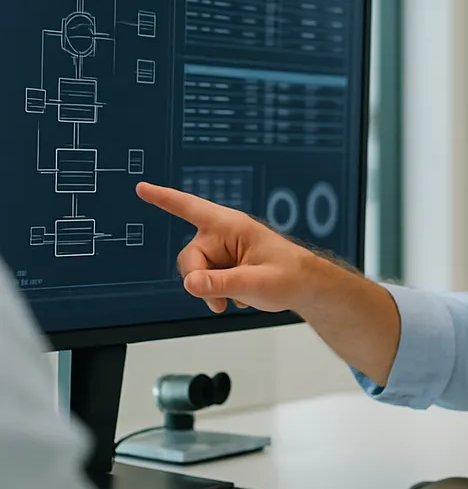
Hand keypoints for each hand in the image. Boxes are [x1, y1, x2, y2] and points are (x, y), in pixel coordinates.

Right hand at [136, 182, 315, 313]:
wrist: (305, 287)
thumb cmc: (290, 276)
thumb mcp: (256, 282)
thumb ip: (222, 283)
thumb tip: (191, 283)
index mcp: (231, 226)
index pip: (191, 208)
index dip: (164, 198)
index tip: (142, 188)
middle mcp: (223, 235)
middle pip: (189, 258)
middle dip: (200, 281)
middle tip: (222, 300)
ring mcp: (223, 251)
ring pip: (196, 273)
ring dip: (211, 290)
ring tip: (239, 296)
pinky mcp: (224, 265)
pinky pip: (206, 281)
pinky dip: (219, 292)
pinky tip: (240, 295)